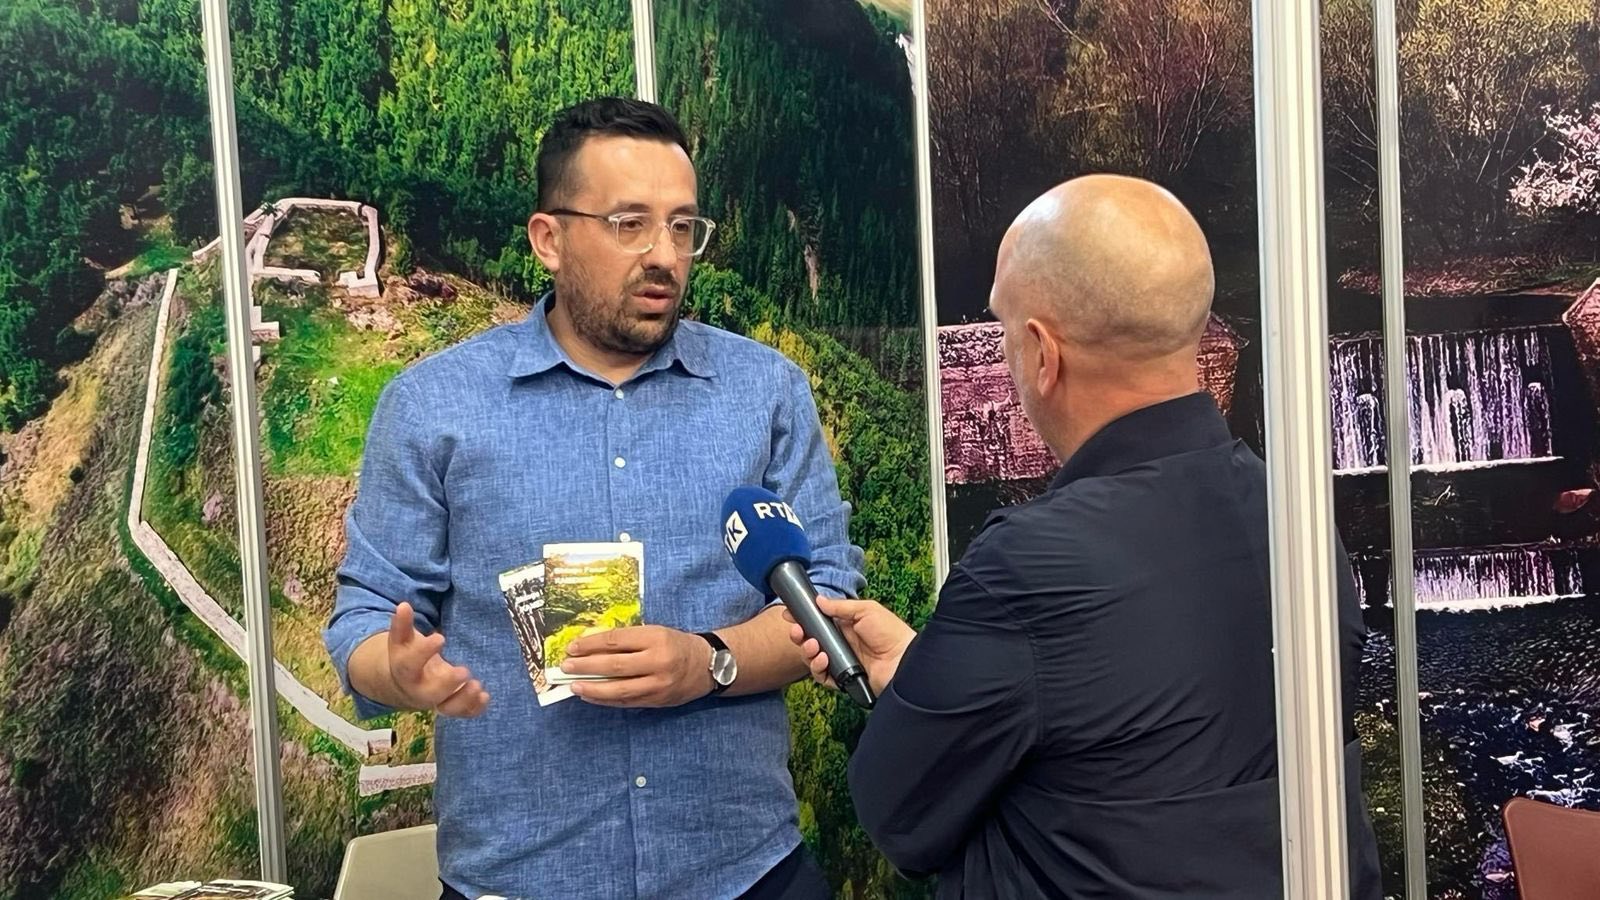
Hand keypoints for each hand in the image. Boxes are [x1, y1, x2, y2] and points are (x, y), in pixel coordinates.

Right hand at [386, 602, 489, 716]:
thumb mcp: (403, 640)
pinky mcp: (451, 706)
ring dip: (464, 699)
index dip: (423, 652)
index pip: (409, 666)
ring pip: (448, 708)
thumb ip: (402, 625)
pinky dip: (474, 708)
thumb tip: (404, 605)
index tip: (440, 637)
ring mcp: (437, 701)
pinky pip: (463, 713)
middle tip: (464, 671)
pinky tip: (485, 697)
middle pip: (430, 694)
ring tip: (478, 686)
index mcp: (405, 672)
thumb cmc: (407, 656)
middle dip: (448, 684)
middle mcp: (419, 690)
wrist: (405, 684)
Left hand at [560, 625, 709, 707]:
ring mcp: (658, 684)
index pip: (616, 641)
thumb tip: (592, 649)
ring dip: (592, 688)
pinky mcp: (657, 700)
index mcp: (656, 638)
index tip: (572, 647)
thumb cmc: (676, 645)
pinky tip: (591, 696)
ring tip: (574, 686)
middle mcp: (658, 661)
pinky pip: (626, 701)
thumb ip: (628, 640)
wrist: (708, 666)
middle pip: (614, 665)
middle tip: (565, 666)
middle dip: (586, 666)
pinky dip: (605, 699)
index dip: (591, 645)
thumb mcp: (655, 633)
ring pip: (619, 689)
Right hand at [784, 598, 913, 695]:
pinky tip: (823, 660)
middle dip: (800, 636)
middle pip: (812, 641)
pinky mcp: (844, 679)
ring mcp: (842, 662)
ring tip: (814, 646)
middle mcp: (842, 644)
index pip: (818, 622)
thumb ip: (841, 607)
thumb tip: (819, 600)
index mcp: (846, 626)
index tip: (790, 615)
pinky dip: (819, 669)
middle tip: (797, 632)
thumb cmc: (891, 633)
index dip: (803, 619)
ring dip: (808, 652)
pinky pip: (823, 677)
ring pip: (814, 659)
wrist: (904, 660)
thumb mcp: (866, 610)